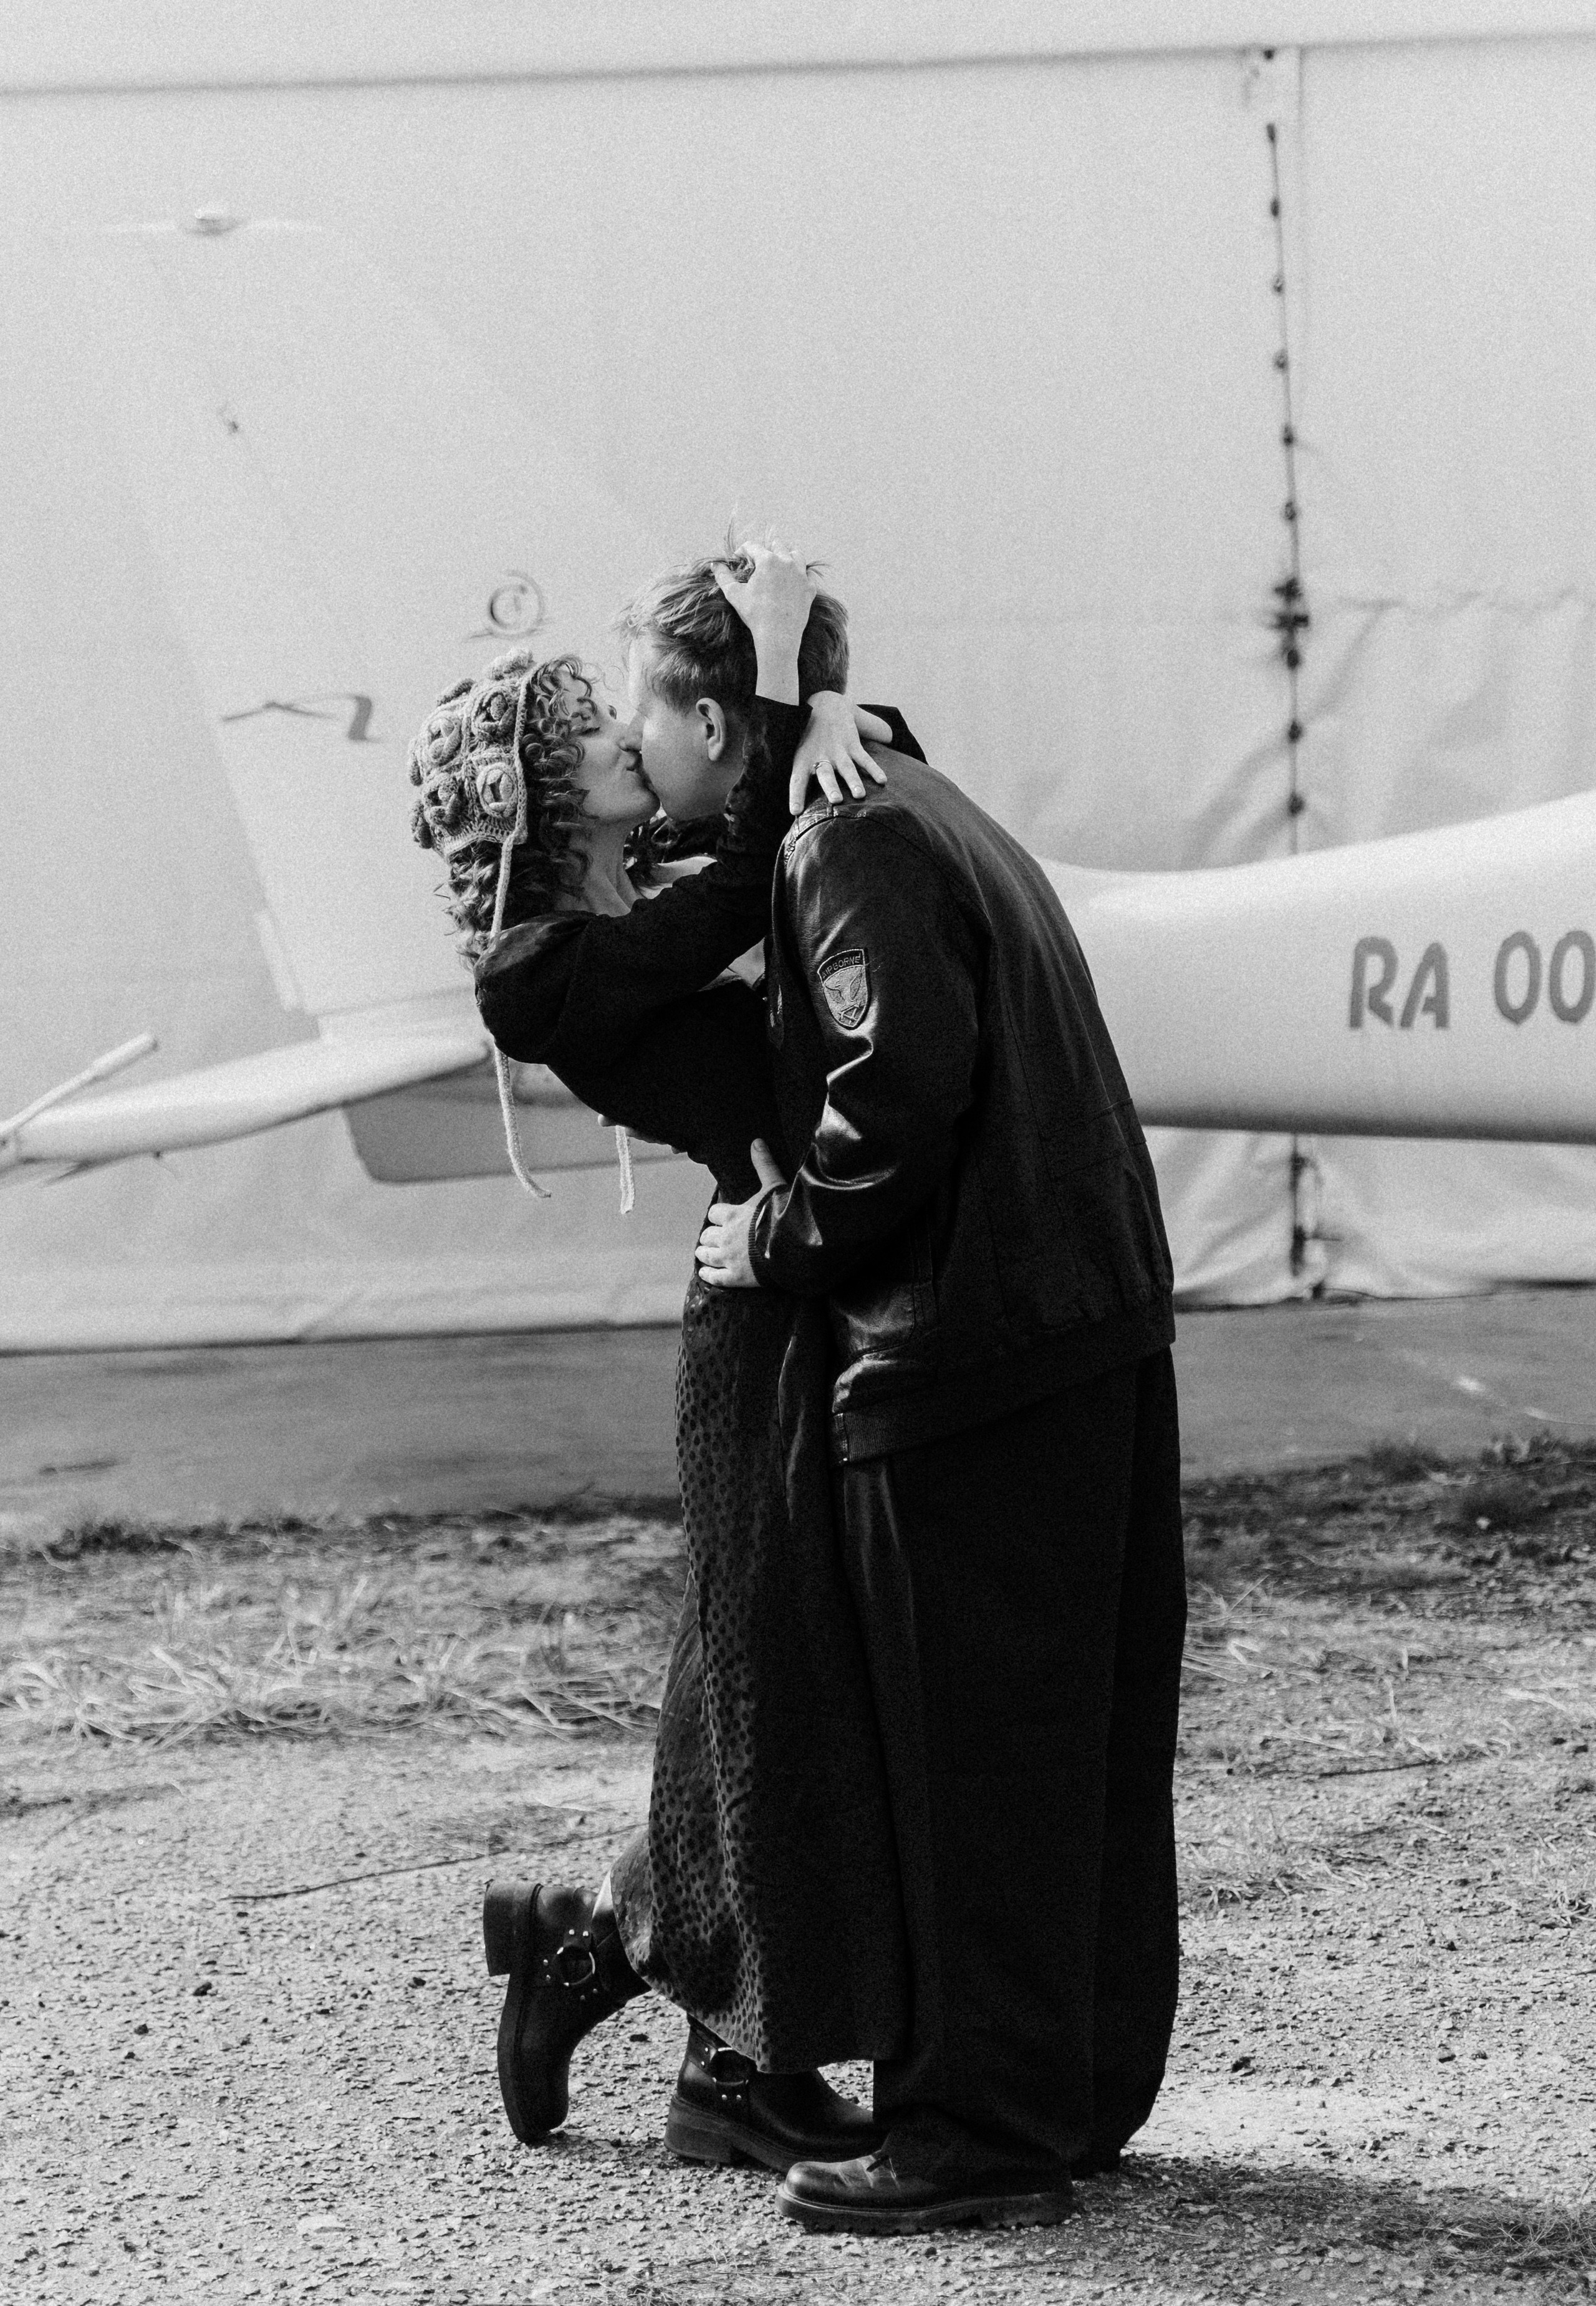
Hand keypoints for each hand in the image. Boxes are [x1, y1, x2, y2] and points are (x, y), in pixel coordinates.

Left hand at [695, 1138, 787, 1287]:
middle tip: (715, 1238)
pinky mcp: (735, 1276)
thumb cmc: (783, 1215)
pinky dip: (708, 1274)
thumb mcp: (774, 1186)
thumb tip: (757, 1141)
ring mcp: (729, 1258)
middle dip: (710, 1236)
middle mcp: (725, 1236)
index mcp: (732, 1214)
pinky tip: (705, 1273)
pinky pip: (714, 1277)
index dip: (719, 1216)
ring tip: (706, 1253)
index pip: (714, 1213)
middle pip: (707, 1235)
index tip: (722, 1218)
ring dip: (705, 1253)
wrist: (792, 1245)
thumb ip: (764, 1165)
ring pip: (706, 1255)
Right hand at [712, 538, 815, 706]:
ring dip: (786, 557)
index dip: (742, 551)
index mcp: (768, 560)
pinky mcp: (810, 589)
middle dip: (766, 550)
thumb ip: (723, 576)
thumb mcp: (734, 594)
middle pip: (777, 544)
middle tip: (758, 564)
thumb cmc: (754, 614)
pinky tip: (791, 584)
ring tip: (778, 568)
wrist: (778, 636)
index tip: (739, 561)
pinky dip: (799, 576)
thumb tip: (714, 565)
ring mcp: (801, 575)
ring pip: (796, 555)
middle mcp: (787, 562)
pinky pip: (806, 575)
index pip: (752, 546)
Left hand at [790, 693, 890, 810]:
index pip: (797, 780)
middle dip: (831, 787)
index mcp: (804, 760)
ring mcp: (838, 750)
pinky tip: (882, 781)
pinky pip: (865, 759)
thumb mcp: (798, 752)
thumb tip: (795, 807)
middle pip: (826, 774)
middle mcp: (821, 756)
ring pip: (847, 768)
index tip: (795, 811)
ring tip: (859, 794)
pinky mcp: (853, 745)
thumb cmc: (809, 738)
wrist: (826, 705)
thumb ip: (800, 776)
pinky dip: (874, 770)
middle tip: (835, 800)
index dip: (796, 795)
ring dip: (854, 781)